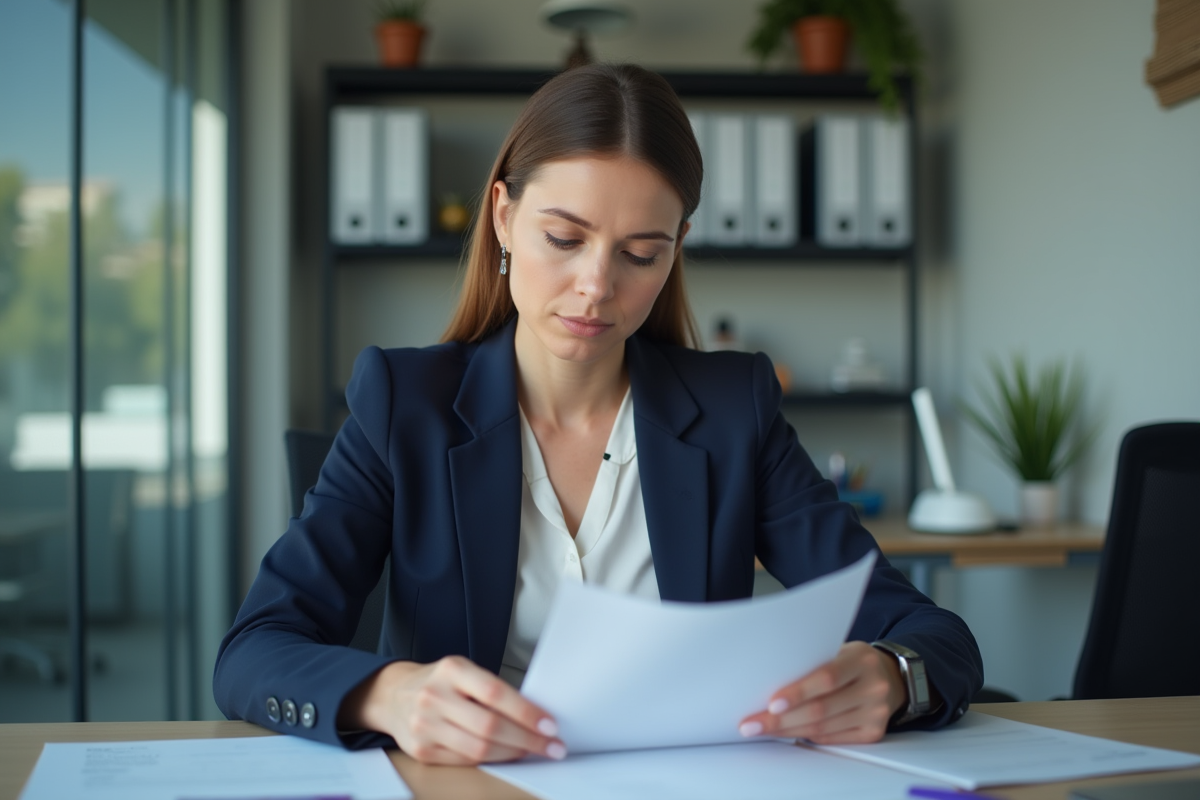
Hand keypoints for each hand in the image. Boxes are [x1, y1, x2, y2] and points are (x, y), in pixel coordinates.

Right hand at [339, 656, 565, 764]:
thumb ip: (491, 689)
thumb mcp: (462, 671)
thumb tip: (535, 715)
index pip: (496, 693)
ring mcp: (425, 725)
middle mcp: (435, 696)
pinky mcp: (421, 750)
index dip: (526, 711)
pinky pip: (464, 761)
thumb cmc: (438, 682)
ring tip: (532, 751)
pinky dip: (491, 760)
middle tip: (551, 745)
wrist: (393, 695)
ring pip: (479, 748)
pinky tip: (505, 755)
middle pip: (490, 726)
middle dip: (527, 739)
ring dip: (513, 753)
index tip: (549, 724)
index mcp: (451, 670)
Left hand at [737, 641, 906, 744]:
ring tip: (762, 730)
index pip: (827, 678)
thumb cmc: (852, 662)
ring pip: (822, 729)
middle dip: (780, 720)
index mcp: (862, 660)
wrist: (889, 677)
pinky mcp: (873, 732)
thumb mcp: (838, 650)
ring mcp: (875, 713)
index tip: (770, 703)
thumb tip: (769, 682)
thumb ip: (812, 663)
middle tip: (752, 724)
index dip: (798, 692)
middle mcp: (873, 687)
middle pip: (821, 709)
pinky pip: (831, 739)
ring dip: (787, 731)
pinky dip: (806, 737)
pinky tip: (787, 733)